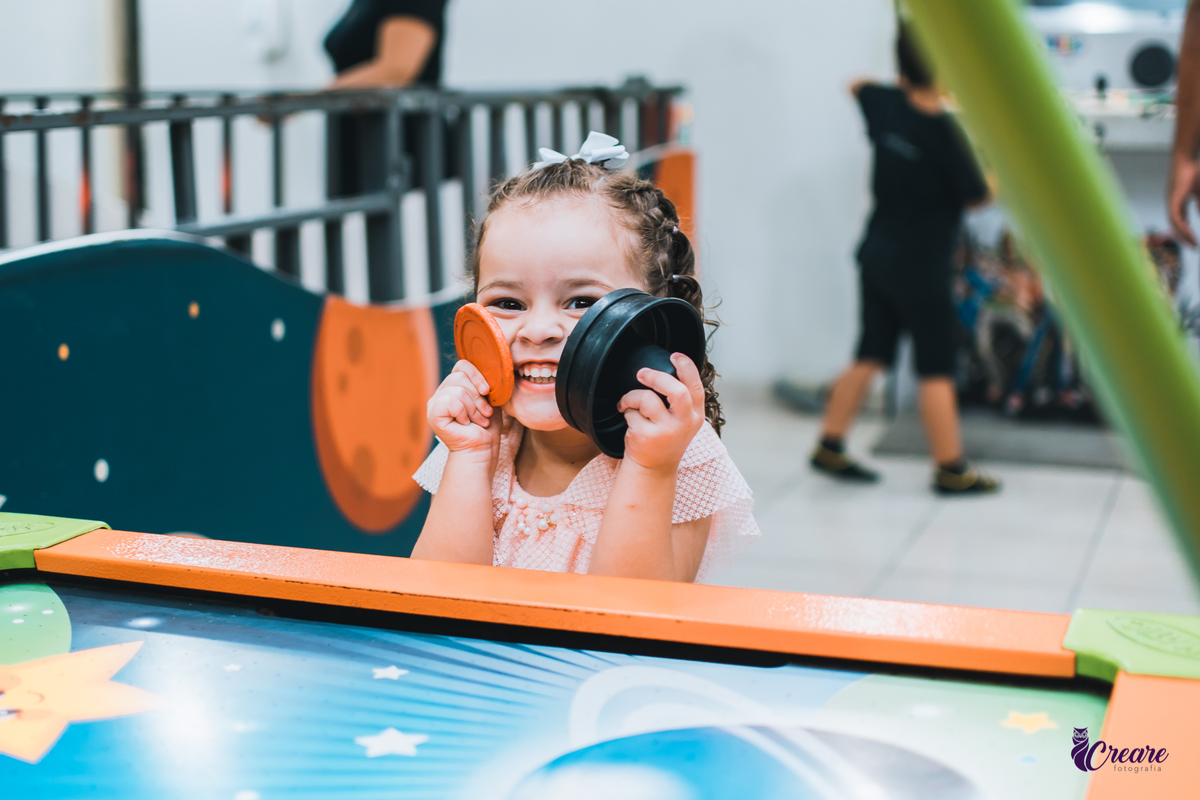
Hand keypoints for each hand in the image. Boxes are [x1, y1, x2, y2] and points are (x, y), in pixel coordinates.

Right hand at [427, 360, 499, 454]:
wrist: (482, 449)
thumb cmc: (486, 427)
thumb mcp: (489, 399)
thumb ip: (484, 383)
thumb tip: (489, 369)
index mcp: (454, 386)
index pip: (462, 365)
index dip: (477, 375)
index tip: (487, 391)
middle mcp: (442, 392)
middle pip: (460, 377)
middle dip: (477, 397)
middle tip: (484, 413)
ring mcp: (435, 403)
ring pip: (457, 390)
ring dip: (473, 408)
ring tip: (477, 420)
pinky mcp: (432, 414)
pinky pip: (450, 401)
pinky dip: (462, 413)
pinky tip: (464, 424)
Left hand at [616, 353, 705, 473]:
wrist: (653, 468)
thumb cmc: (665, 439)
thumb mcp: (682, 421)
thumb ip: (681, 400)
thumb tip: (668, 369)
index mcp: (695, 416)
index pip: (696, 387)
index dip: (687, 367)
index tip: (675, 356)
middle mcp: (684, 423)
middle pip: (676, 391)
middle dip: (656, 377)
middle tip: (641, 373)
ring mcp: (666, 431)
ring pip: (647, 399)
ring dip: (632, 396)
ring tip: (627, 402)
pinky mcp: (647, 437)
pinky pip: (631, 412)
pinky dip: (626, 411)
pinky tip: (629, 420)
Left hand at [1168, 156, 1199, 246]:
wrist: (1185, 159)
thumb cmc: (1194, 171)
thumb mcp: (1198, 192)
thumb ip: (1199, 202)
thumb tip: (1199, 213)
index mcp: (1178, 202)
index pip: (1181, 221)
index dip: (1186, 231)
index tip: (1194, 241)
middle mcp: (1172, 203)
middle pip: (1175, 225)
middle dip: (1184, 237)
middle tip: (1193, 246)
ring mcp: (1171, 201)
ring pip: (1174, 224)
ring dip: (1183, 235)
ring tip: (1192, 243)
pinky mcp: (1172, 199)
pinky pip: (1175, 217)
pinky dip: (1181, 226)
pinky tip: (1187, 233)